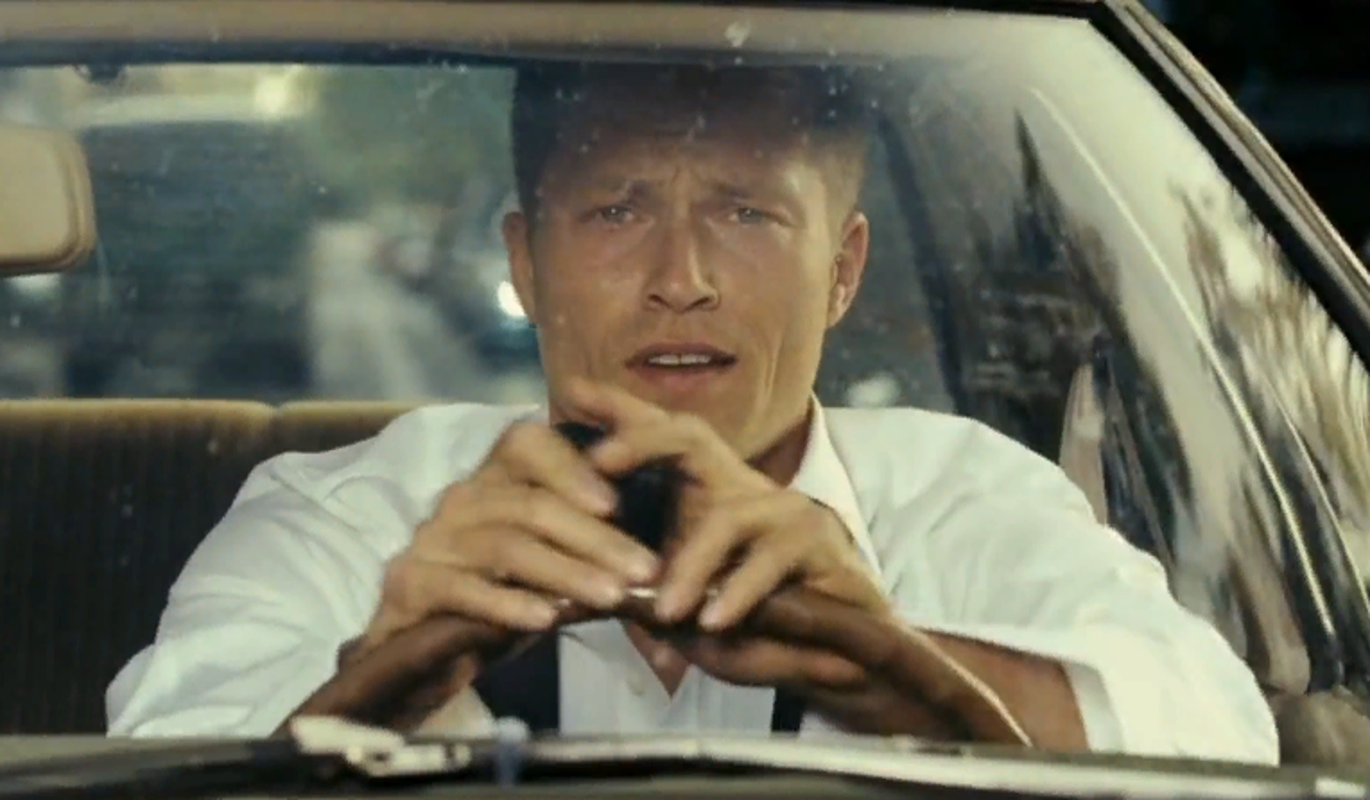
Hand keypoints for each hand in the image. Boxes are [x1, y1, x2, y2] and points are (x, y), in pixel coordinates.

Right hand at [358, 418, 660, 654]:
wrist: (417, 646)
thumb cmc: (498, 591)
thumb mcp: (545, 560)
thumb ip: (585, 548)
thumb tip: (649, 564)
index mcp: (493, 478)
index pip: (527, 445)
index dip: (572, 468)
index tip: (617, 505)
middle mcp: (461, 499)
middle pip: (531, 505)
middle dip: (596, 538)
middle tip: (646, 570)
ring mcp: (433, 541)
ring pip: (507, 547)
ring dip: (567, 572)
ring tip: (613, 596)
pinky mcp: (410, 585)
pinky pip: (463, 588)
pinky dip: (508, 603)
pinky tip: (547, 619)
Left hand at [568, 379, 888, 632]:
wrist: (833, 654)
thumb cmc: (750, 622)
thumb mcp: (680, 609)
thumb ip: (635, 594)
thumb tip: (567, 598)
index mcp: (704, 492)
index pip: (660, 438)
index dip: (620, 412)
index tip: (573, 391)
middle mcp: (741, 486)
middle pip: (691, 437)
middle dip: (642, 441)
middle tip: (599, 462)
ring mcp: (783, 509)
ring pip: (729, 518)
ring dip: (694, 567)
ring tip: (666, 611)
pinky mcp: (817, 543)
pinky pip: (773, 558)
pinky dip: (741, 591)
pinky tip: (714, 622)